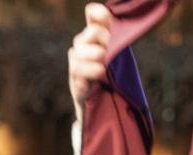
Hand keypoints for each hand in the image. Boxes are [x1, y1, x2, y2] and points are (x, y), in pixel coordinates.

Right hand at [68, 3, 112, 121]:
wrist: (103, 102)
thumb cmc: (113, 75)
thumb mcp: (119, 52)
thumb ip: (118, 36)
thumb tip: (119, 21)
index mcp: (94, 34)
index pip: (93, 13)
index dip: (100, 13)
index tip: (109, 21)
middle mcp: (82, 44)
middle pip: (92, 31)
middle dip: (106, 40)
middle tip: (112, 52)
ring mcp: (75, 60)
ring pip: (83, 49)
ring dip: (99, 57)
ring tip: (105, 68)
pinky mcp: (73, 77)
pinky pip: (79, 68)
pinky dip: (92, 70)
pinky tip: (100, 74)